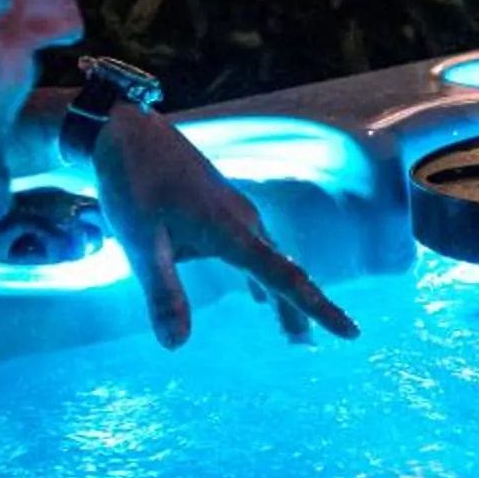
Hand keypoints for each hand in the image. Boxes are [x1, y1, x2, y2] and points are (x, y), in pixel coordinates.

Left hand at [84, 107, 358, 348]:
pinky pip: (254, 251)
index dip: (318, 309)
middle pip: (283, 274)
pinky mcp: (222, 209)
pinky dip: (262, 278)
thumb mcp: (141, 243)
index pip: (284, 279)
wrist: (127, 130)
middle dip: (303, 310)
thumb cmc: (133, 183)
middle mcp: (244, 222)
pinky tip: (256, 295)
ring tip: (293, 333)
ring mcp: (235, 213)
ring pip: (269, 263)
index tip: (350, 332)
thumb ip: (163, 293)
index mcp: (231, 232)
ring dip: (282, 298)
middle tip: (314, 346)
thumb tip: (176, 347)